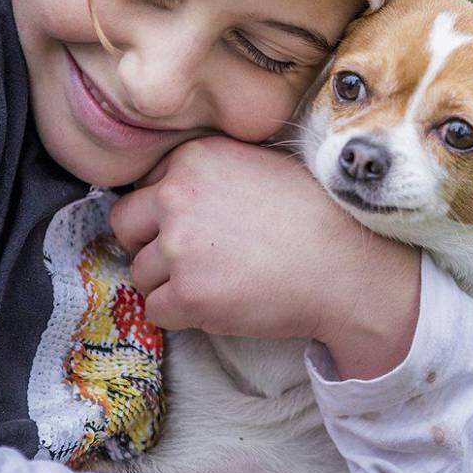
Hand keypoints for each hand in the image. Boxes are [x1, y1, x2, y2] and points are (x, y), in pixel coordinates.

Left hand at [111, 135, 420, 378]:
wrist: (345, 264)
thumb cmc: (313, 214)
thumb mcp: (258, 166)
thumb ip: (210, 172)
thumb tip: (171, 193)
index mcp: (194, 158)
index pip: (147, 186)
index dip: (167, 210)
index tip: (196, 226)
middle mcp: (177, 195)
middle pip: (126, 224)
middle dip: (151, 243)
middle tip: (190, 258)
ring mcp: (179, 247)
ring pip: (139, 272)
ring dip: (168, 282)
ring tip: (216, 282)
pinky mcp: (188, 294)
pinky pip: (155, 311)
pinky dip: (180, 315)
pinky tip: (218, 304)